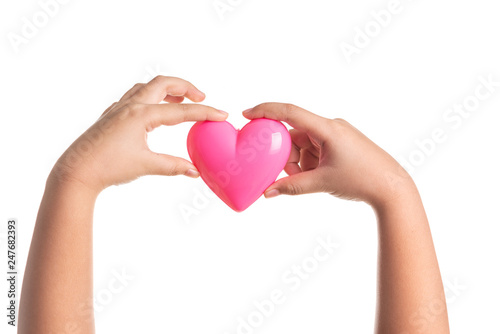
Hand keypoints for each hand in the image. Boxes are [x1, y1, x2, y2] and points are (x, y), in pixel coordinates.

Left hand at [50, 76, 227, 193]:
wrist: (76, 171)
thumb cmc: (108, 167)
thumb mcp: (146, 165)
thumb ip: (173, 166)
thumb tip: (194, 171)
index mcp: (142, 115)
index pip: (181, 111)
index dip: (205, 112)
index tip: (222, 114)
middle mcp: (130, 106)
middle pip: (163, 83)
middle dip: (185, 87)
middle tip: (201, 97)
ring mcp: (119, 109)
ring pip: (146, 87)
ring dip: (166, 89)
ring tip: (180, 99)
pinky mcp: (111, 116)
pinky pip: (133, 96)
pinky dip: (149, 96)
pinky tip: (152, 109)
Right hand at [243, 103, 412, 206]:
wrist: (392, 187)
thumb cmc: (363, 180)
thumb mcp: (322, 183)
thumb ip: (292, 187)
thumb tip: (268, 192)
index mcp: (327, 129)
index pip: (290, 112)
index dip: (266, 110)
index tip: (246, 115)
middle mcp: (331, 126)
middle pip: (295, 134)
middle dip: (287, 155)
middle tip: (289, 175)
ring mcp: (336, 135)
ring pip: (304, 144)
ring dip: (300, 162)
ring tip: (310, 180)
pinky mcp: (340, 143)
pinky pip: (315, 148)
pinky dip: (310, 162)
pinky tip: (317, 176)